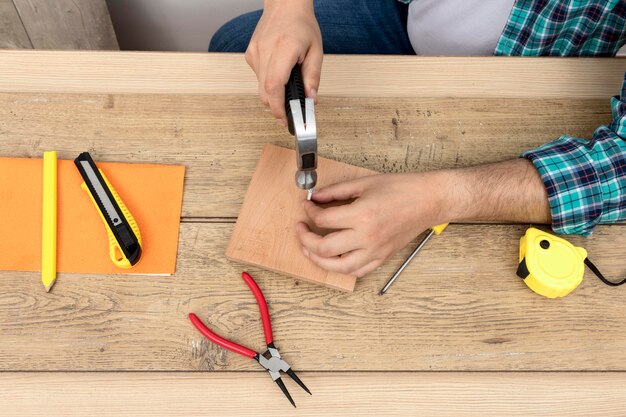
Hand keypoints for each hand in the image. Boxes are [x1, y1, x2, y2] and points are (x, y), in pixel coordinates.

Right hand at [245, 0, 322, 126]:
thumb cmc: (302, 25)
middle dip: (276, 107)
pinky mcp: (250, 55)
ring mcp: (255, 53)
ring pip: (260, 87)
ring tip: (287, 86)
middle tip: (287, 115)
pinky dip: (268, 82)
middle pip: (264, 91)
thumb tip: (311, 100)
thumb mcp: (316, 51)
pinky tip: (278, 72)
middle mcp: (265, 51)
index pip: (274, 85)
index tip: (284, 120)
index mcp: (284, 48)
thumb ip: (313, 77)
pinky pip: (258, 77)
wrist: (284, 5)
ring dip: (273, 94)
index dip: (277, 107)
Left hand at [295, 158, 550, 277]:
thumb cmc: (402, 189)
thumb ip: (337, 191)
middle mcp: (366, 237)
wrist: (429, 200)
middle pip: (324, 248)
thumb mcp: (365, 183)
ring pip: (338, 267)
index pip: (323, 220)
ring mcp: (375, 251)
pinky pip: (358, 271)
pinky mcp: (382, 257)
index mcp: (361, 215)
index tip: (307, 206)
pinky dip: (342, 268)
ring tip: (309, 250)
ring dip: (318, 260)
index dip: (309, 212)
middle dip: (305, 239)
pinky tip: (334, 260)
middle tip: (300, 229)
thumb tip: (316, 197)